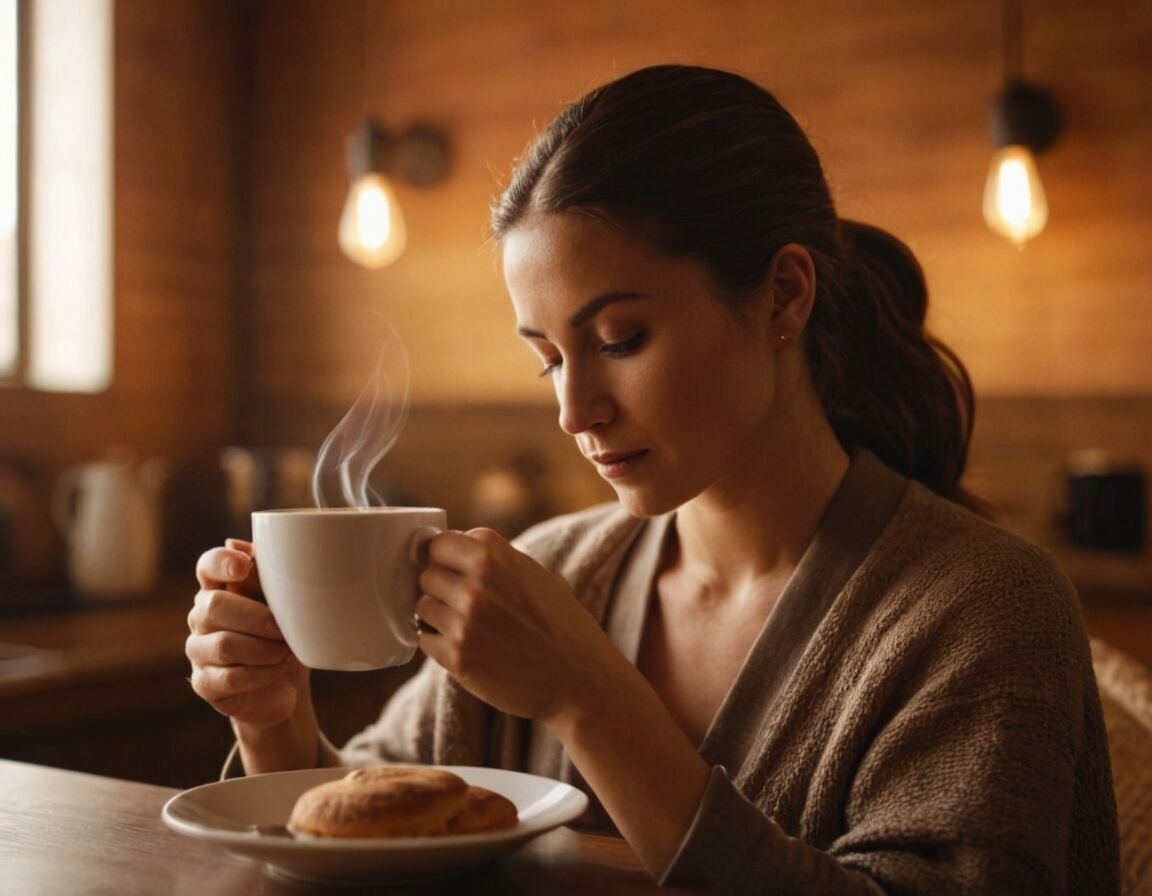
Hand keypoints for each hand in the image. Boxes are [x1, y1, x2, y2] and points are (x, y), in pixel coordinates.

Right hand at [186, 539, 309, 728]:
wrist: (287, 684)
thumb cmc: (284, 634)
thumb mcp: (284, 601)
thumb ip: (266, 573)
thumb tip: (235, 544)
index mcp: (220, 588)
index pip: (206, 566)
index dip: (220, 562)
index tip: (242, 566)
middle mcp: (201, 616)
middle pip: (215, 605)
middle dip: (257, 617)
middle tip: (283, 629)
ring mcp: (198, 650)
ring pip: (224, 645)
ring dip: (264, 649)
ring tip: (286, 651)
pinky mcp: (204, 683)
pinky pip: (230, 677)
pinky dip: (262, 674)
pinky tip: (277, 669)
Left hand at [414, 528, 612, 725]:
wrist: (579, 679)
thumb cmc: (562, 624)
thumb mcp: (535, 573)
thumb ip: (494, 558)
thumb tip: (451, 550)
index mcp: (494, 558)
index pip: (439, 543)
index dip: (444, 556)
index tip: (451, 567)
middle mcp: (475, 587)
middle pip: (427, 574)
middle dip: (442, 586)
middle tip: (464, 601)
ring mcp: (463, 623)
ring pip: (422, 606)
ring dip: (439, 615)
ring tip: (468, 624)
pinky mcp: (457, 658)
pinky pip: (425, 639)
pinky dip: (439, 642)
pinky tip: (466, 645)